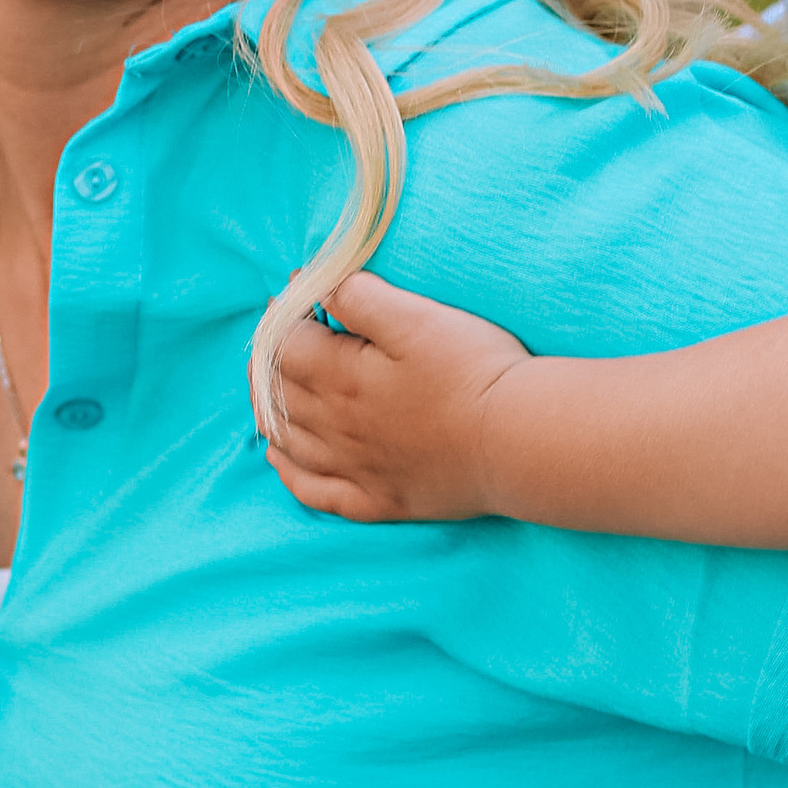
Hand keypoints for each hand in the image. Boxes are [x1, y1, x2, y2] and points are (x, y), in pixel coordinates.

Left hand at [267, 271, 530, 522]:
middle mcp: (335, 427)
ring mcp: (354, 469)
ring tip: (271, 394)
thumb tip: (312, 286)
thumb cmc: (473, 370)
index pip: (283, 345)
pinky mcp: (378, 501)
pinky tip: (282, 460)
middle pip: (279, 393)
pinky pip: (314, 493)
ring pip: (288, 441)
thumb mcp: (416, 317)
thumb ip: (359, 297)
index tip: (293, 301)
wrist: (517, 441)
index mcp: (340, 377)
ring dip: (271, 413)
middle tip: (280, 342)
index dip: (281, 318)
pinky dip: (289, 473)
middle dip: (270, 363)